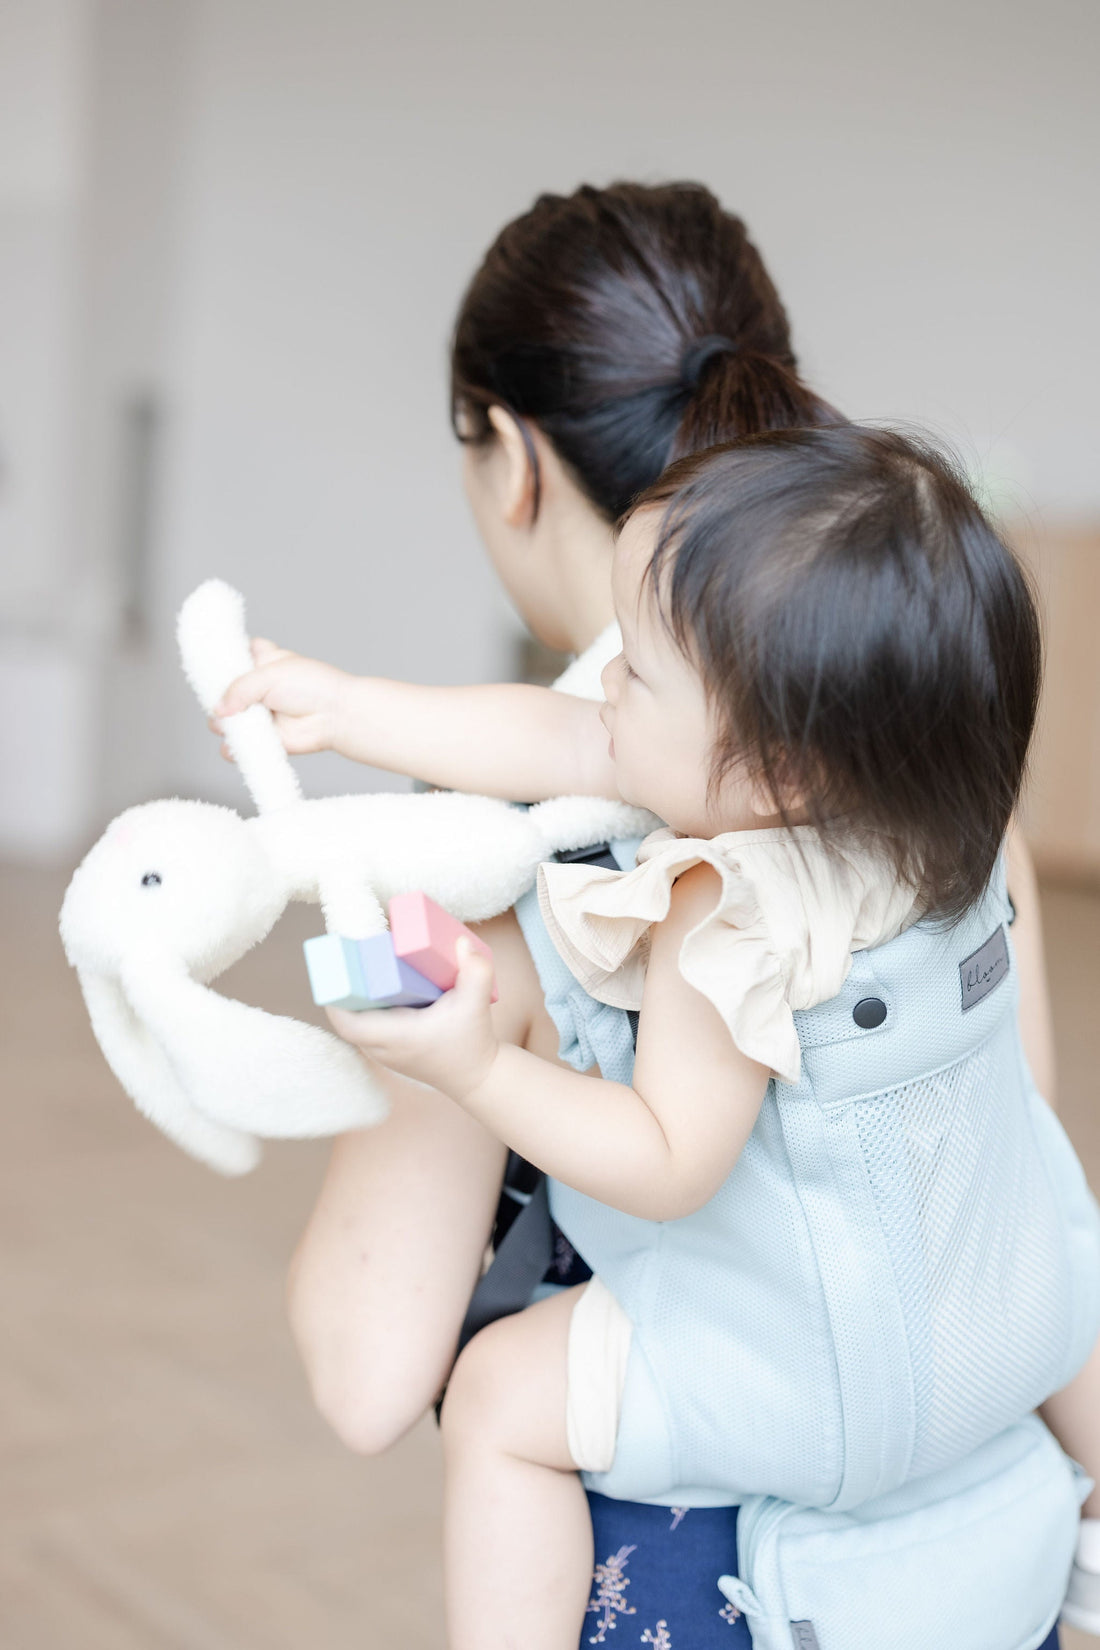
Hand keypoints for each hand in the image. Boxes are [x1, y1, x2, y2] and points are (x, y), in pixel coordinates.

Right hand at [209, 638, 351, 757]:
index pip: (230, 656)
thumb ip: (238, 687)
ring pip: (221, 720)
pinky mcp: (259, 738)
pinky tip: (244, 738)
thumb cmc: (311, 685)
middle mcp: (253, 688)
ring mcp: (254, 714)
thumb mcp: (270, 672)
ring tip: (245, 717)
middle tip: (228, 697)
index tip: (212, 666)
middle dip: (218, 696)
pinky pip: (234, 746)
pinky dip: (233, 746)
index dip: (220, 661)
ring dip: (226, 722)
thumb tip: (218, 709)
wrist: (333, 715)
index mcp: (258, 661)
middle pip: (219, 691)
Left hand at [326, 941, 499, 1103]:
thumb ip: (476, 972)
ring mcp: (383, 1052)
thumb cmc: (472, 1043)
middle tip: (350, 953)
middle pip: (347, 1017)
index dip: (336, 999)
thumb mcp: (476, 1005)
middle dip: (344, 986)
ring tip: (358, 962)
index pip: (349, 1024)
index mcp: (397, 1038)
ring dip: (353, 996)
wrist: (477, 1076)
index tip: (336, 970)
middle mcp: (383, 1048)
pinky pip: (365, 1025)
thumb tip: (462, 942)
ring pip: (355, 1021)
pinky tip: (373, 982)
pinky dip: (365, 1005)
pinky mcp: (388, 1049)